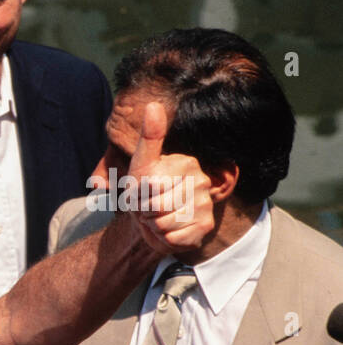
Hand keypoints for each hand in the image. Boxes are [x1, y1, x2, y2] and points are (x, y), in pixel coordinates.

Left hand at [126, 102, 213, 254]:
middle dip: (145, 210)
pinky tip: (167, 230)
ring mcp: (206, 204)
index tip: (142, 191)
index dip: (137, 193)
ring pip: (165, 223)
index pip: (151, 185)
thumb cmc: (143, 190)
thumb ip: (148, 138)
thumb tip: (154, 105)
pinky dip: (164, 238)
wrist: (148, 220)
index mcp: (187, 163)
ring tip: (157, 217)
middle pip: (158, 205)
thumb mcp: (141, 164)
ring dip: (153, 225)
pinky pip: (175, 238)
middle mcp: (202, 181)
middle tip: (148, 206)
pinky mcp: (205, 227)